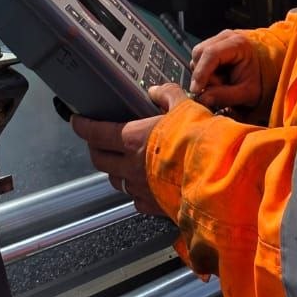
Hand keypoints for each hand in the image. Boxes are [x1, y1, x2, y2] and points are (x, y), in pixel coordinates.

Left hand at [69, 85, 188, 215]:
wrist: (219, 178)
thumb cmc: (201, 141)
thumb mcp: (185, 106)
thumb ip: (167, 95)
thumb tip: (156, 90)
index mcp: (134, 140)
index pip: (96, 133)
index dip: (82, 126)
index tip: (77, 121)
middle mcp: (131, 166)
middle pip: (100, 160)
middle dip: (94, 149)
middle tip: (97, 141)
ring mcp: (141, 189)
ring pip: (116, 181)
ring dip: (114, 170)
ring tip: (121, 162)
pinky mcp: (154, 206)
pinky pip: (136, 199)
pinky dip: (135, 191)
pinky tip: (144, 184)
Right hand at [188, 30, 262, 110]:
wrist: (273, 69)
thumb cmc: (263, 79)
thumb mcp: (247, 93)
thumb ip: (225, 96)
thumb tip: (202, 98)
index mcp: (238, 44)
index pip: (211, 54)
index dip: (201, 73)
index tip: (197, 90)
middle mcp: (227, 37)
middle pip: (200, 53)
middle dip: (202, 74)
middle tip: (216, 90)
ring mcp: (220, 39)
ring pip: (198, 56)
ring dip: (204, 74)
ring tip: (222, 84)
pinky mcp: (216, 46)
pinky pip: (201, 58)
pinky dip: (206, 71)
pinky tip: (220, 79)